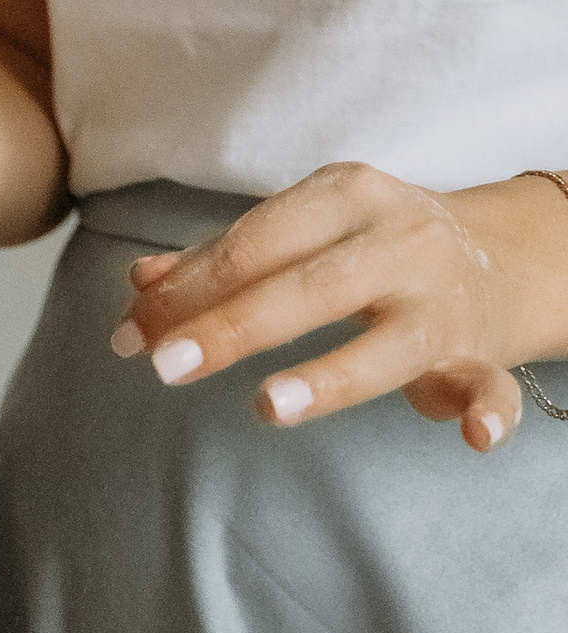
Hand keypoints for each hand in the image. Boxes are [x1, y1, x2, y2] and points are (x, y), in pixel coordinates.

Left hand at [106, 162, 564, 452]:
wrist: (500, 255)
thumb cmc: (371, 245)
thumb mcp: (303, 231)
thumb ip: (222, 258)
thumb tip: (139, 284)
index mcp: (346, 195)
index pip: (254, 242)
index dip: (187, 289)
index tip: (131, 332)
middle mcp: (400, 241)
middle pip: (307, 287)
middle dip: (230, 326)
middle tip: (164, 366)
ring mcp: (445, 300)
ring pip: (391, 341)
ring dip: (328, 375)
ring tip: (266, 406)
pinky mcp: (482, 355)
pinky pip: (492, 385)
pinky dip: (488, 411)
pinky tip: (473, 437)